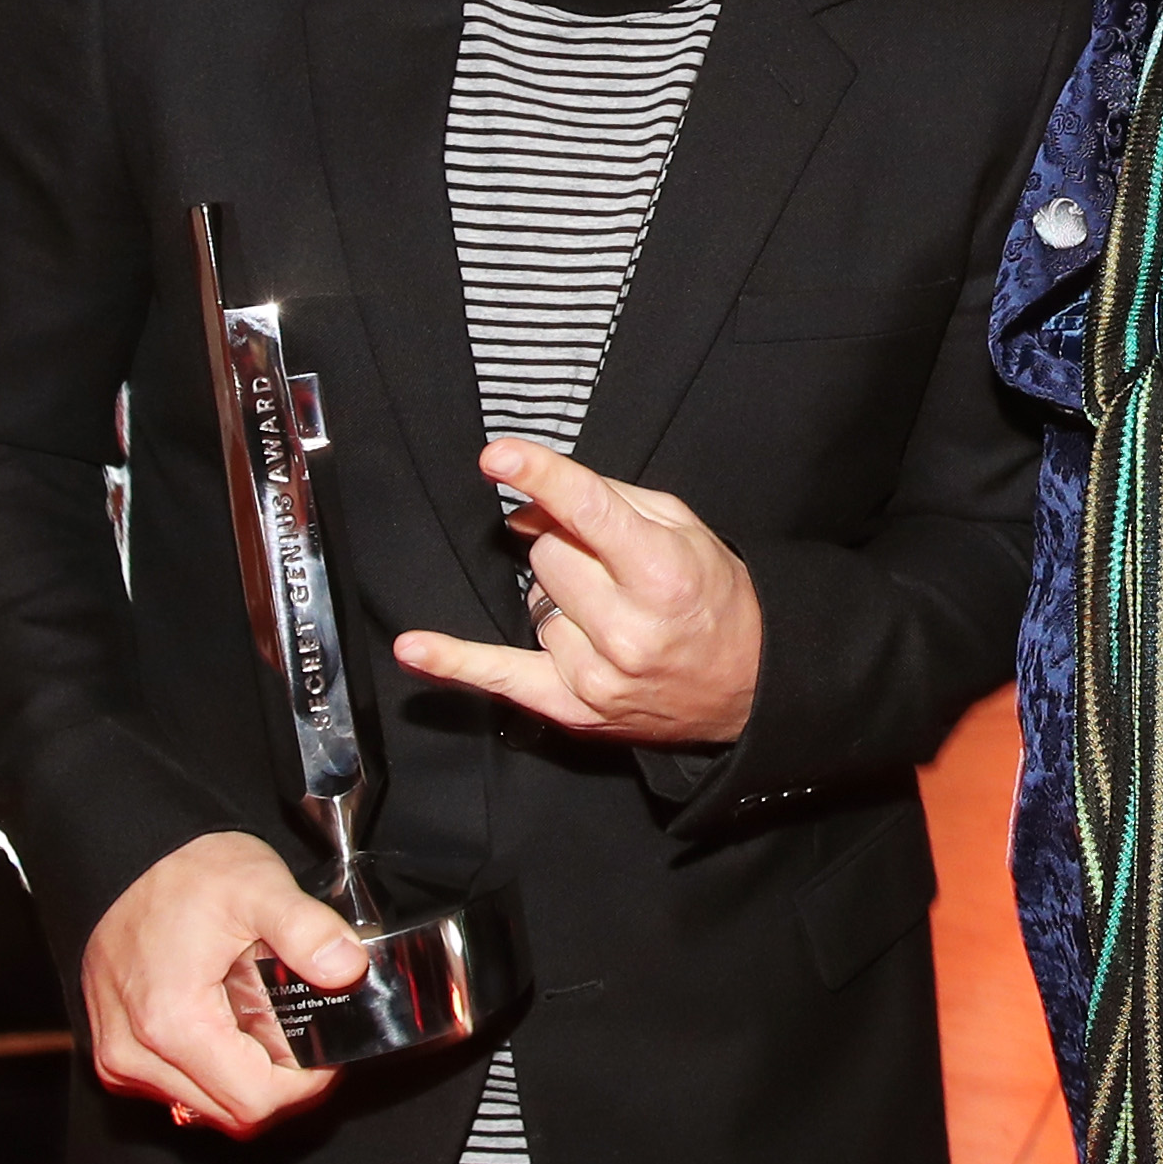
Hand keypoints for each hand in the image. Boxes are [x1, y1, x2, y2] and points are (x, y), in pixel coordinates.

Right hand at [79, 830, 366, 1134]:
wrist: (125, 859)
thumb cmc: (185, 872)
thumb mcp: (257, 886)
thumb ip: (307, 929)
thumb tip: (348, 967)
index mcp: (173, 1023)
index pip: (255, 1100)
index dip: (305, 1086)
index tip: (327, 1055)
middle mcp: (136, 1054)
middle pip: (232, 1113)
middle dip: (279, 1085)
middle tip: (304, 1041)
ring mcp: (121, 1059)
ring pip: (203, 1108)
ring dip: (244, 1080)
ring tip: (266, 1027)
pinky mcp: (116, 1054)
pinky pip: (174, 1090)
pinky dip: (211, 1071)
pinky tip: (230, 1028)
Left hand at [393, 438, 761, 745]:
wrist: (748, 684)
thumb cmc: (714, 599)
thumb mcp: (683, 530)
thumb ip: (608, 503)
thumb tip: (527, 506)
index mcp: (663, 574)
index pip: (589, 513)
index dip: (541, 476)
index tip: (497, 455)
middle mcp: (629, 628)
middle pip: (548, 556)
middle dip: (567, 547)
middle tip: (604, 562)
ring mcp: (598, 674)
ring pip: (532, 603)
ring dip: (557, 598)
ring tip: (605, 613)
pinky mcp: (575, 708)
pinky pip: (501, 676)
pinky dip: (455, 661)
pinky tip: (414, 648)